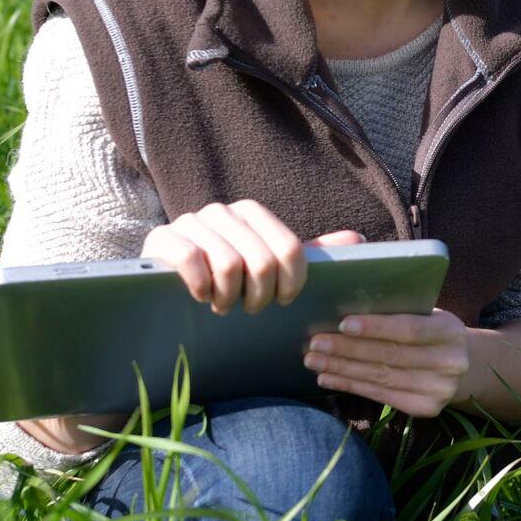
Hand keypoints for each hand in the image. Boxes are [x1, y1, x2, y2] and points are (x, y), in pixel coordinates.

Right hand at [142, 203, 363, 314]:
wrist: (167, 280)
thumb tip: (359, 240)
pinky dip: (201, 287)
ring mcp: (190, 222)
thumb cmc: (226, 274)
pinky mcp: (161, 238)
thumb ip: (309, 252)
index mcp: (252, 212)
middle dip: (259, 296)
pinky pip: (191, 261)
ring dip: (229, 297)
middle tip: (249, 309)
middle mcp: (221, 211)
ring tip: (224, 305)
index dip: (291, 284)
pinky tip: (200, 297)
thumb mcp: (268, 263)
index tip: (281, 302)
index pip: (290, 249)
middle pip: (262, 261)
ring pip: (229, 264)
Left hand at [304, 308, 471, 417]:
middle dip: (349, 349)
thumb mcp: (428, 315)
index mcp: (451, 331)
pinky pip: (380, 395)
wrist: (463, 366)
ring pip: (381, 378)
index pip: (409, 329)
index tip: (343, 323)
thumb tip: (349, 309)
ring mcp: (439, 390)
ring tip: (314, 361)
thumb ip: (401, 313)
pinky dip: (350, 386)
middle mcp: (450, 363)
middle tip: (316, 343)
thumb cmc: (432, 332)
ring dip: (342, 369)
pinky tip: (328, 377)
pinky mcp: (426, 409)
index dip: (376, 327)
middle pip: (391, 356)